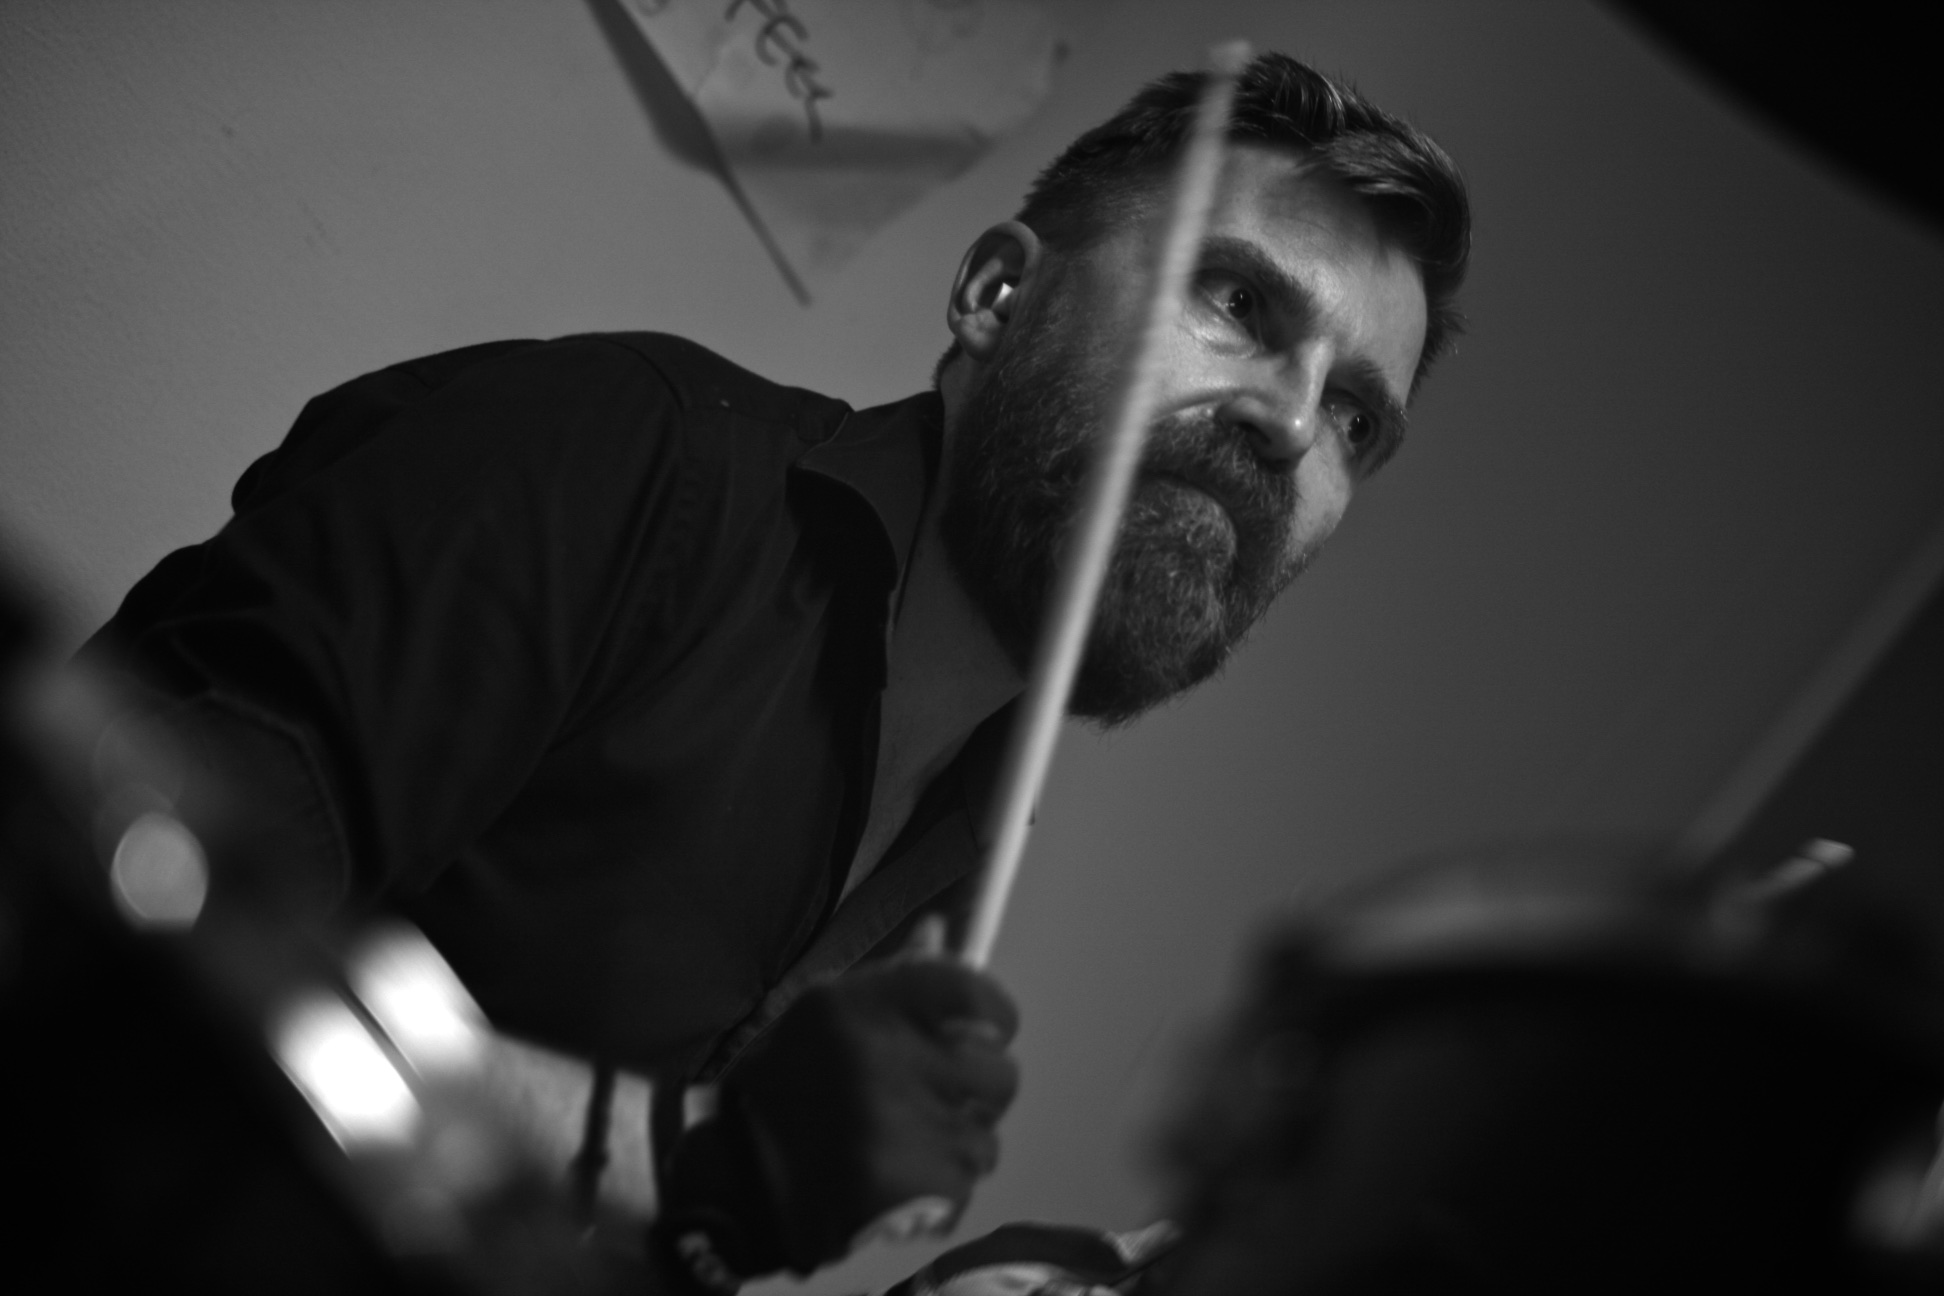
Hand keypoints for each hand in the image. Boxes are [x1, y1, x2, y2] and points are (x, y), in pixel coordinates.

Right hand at [659, 952, 1020, 1280]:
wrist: (738, 1187)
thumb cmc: (783, 1091)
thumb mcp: (822, 1018)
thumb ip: (890, 981)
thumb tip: (939, 928)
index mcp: (855, 1005)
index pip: (973, 993)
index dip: (994, 1017)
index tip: (984, 1034)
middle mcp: (882, 1057)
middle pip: (999, 1073)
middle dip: (978, 1095)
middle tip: (937, 1103)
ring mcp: (898, 1127)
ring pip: (984, 1140)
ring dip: (955, 1149)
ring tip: (905, 1151)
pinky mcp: (908, 1189)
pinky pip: (964, 1187)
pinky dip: (939, 1192)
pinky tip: (899, 1186)